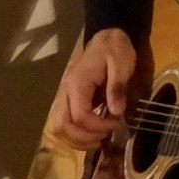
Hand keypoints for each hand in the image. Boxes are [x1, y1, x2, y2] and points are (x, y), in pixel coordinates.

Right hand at [47, 28, 135, 151]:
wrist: (105, 38)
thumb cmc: (114, 50)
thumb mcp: (122, 63)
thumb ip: (117, 86)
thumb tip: (116, 112)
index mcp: (78, 82)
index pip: (80, 115)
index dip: (97, 127)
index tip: (116, 125)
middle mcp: (64, 90)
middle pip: (61, 125)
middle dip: (83, 138)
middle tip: (104, 138)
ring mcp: (62, 95)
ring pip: (57, 127)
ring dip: (76, 140)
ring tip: (98, 141)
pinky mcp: (65, 99)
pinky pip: (61, 123)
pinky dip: (73, 135)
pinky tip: (90, 136)